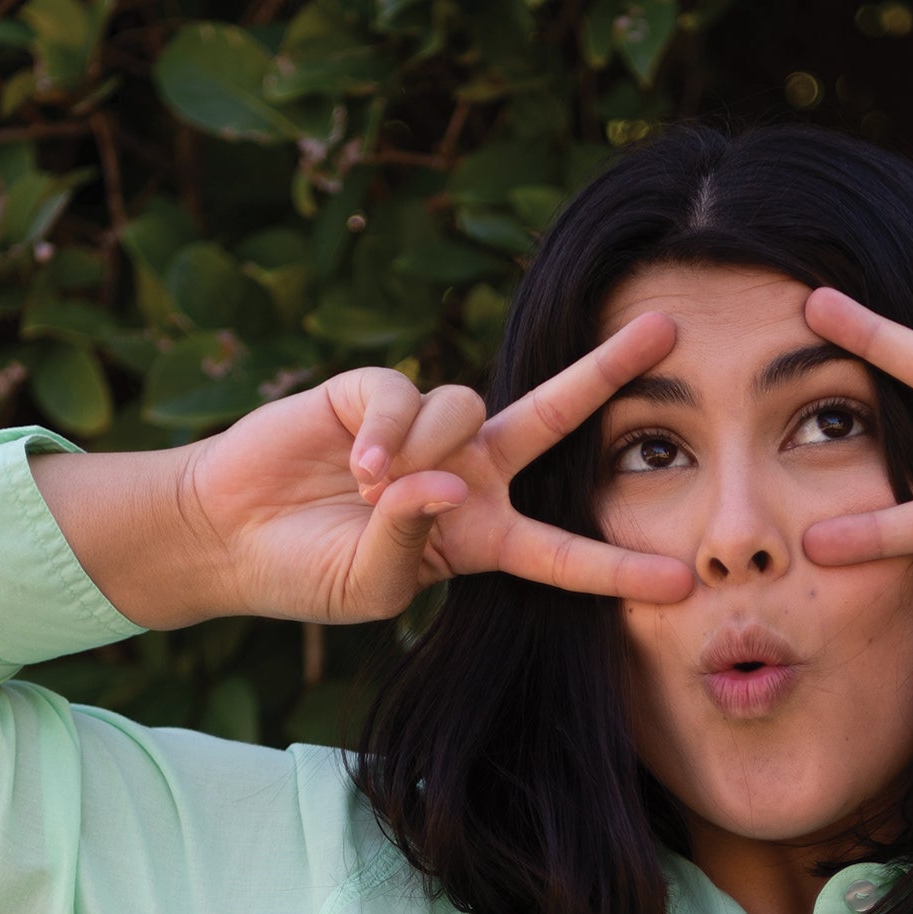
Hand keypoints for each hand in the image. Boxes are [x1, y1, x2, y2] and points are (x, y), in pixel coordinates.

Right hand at [182, 312, 693, 622]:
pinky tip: (356, 463)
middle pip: (555, 415)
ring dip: (423, 454)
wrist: (231, 533)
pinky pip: (409, 395)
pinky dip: (387, 431)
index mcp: (483, 534)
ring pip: (468, 409)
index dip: (617, 569)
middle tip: (668, 330)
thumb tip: (440, 482)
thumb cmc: (309, 572)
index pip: (562, 553)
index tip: (682, 583)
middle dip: (608, 370)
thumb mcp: (373, 584)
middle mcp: (469, 470)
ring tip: (368, 490)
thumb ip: (416, 541)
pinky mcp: (377, 390)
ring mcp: (427, 428)